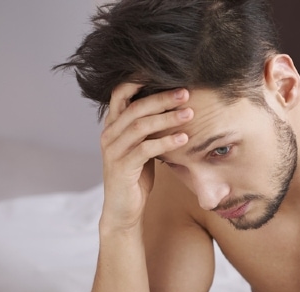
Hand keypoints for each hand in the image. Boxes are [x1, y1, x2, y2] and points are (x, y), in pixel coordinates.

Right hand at [99, 83, 192, 229]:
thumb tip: (173, 109)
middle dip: (162, 98)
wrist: (123, 209)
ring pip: (140, 126)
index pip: (120, 94)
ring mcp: (113, 150)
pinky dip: (166, 141)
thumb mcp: (142, 149)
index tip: (165, 74)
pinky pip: (145, 149)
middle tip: (186, 92)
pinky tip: (184, 137)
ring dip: (167, 117)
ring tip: (190, 113)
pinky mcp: (122, 167)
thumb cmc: (136, 177)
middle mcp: (109, 134)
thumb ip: (148, 130)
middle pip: (135, 107)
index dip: (138, 80)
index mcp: (113, 126)